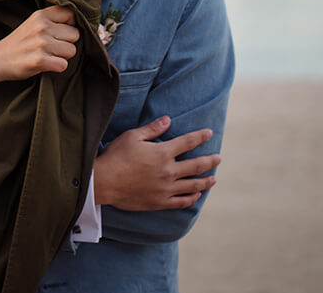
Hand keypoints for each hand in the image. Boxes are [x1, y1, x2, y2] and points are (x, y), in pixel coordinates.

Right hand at [0, 5, 78, 79]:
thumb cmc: (19, 42)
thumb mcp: (33, 22)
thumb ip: (52, 19)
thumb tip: (77, 24)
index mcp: (41, 15)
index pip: (72, 15)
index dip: (70, 25)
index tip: (60, 32)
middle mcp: (42, 27)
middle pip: (75, 34)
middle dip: (67, 43)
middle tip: (52, 47)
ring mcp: (41, 43)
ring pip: (72, 50)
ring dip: (63, 56)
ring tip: (48, 55)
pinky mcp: (40, 60)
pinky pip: (64, 65)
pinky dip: (57, 67)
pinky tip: (46, 64)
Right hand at [92, 116, 220, 210]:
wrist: (104, 182)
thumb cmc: (116, 156)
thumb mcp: (133, 136)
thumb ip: (152, 129)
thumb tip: (168, 120)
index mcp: (163, 153)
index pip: (188, 142)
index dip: (200, 137)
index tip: (209, 133)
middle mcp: (168, 171)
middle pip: (197, 166)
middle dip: (210, 161)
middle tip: (218, 159)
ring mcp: (166, 189)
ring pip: (193, 186)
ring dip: (206, 181)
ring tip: (214, 178)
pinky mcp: (160, 202)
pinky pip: (181, 202)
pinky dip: (192, 198)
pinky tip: (196, 195)